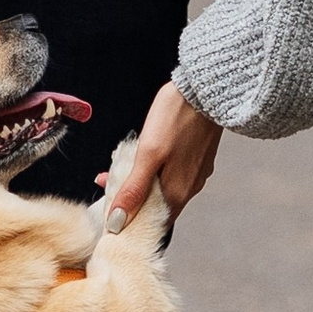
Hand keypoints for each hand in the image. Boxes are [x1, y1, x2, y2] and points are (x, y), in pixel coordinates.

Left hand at [101, 78, 221, 232]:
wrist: (205, 89)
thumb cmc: (176, 117)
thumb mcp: (148, 154)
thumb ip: (133, 190)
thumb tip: (117, 223)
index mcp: (177, 193)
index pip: (150, 223)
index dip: (128, 220)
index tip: (108, 209)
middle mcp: (190, 188)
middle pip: (155, 205)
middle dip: (130, 197)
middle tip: (107, 179)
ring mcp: (197, 173)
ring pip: (163, 187)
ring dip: (141, 181)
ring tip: (120, 163)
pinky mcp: (199, 158)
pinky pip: (173, 172)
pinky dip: (155, 169)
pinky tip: (145, 153)